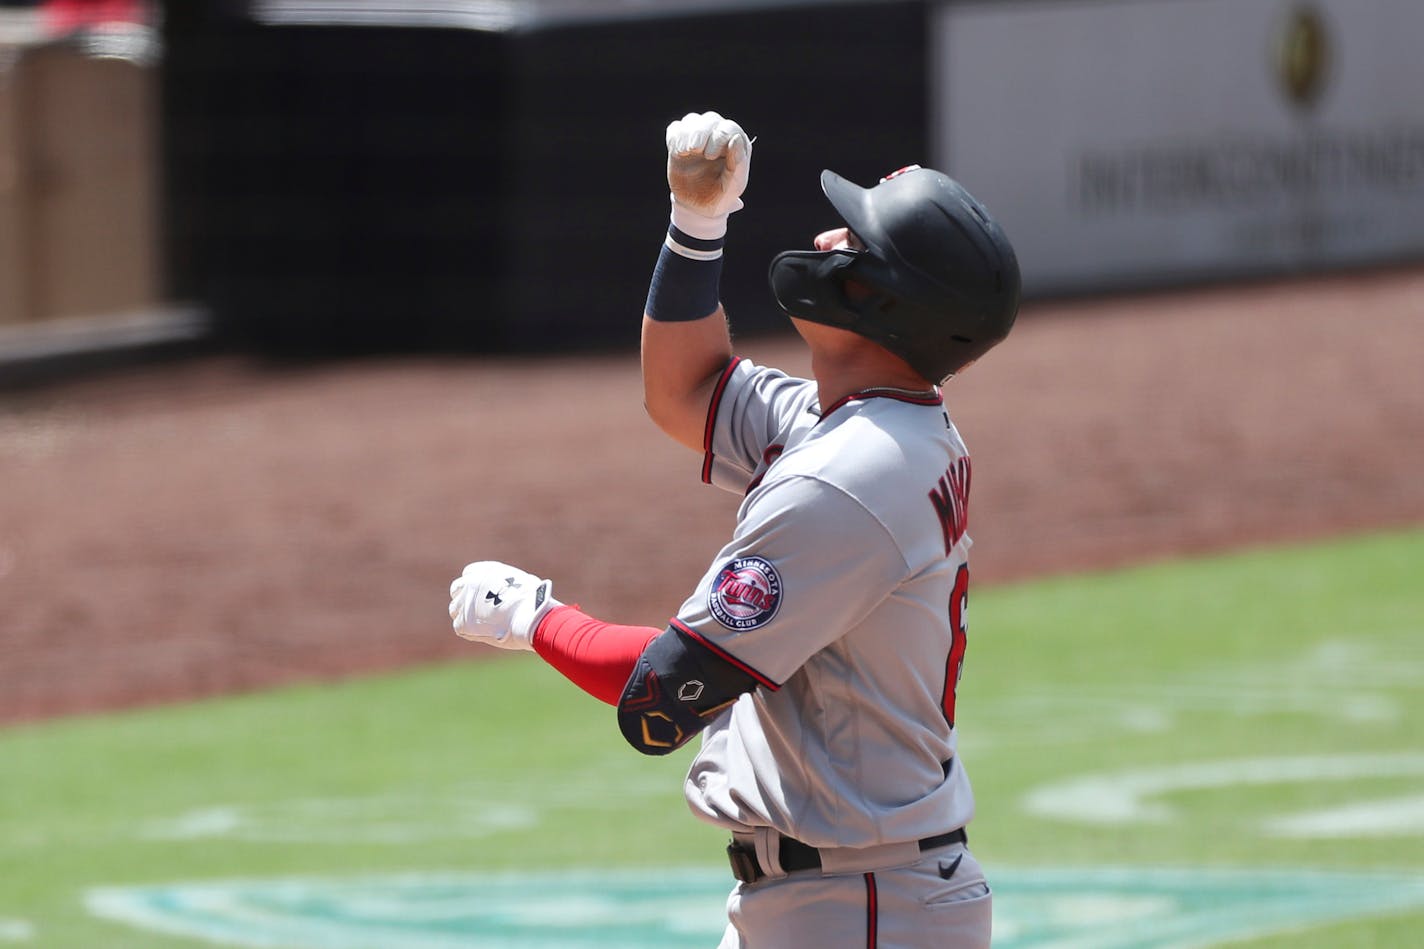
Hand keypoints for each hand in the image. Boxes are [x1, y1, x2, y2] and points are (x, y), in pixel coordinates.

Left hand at [448, 562, 560, 650]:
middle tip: (474, 608)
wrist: (531, 617)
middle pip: (457, 589)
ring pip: (455, 609)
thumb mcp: (520, 580)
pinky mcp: (462, 622)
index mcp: (484, 571)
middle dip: (464, 597)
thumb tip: (506, 590)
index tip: (480, 593)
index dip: (474, 584)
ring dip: (464, 614)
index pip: (469, 573)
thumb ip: (505, 583)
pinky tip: (482, 633)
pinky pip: (459, 626)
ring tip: (479, 623)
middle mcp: (470, 583)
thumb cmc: (533, 601)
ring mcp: (464, 603)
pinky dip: (469, 630)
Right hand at [666, 111, 751, 239]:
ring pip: (692, 120)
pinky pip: (675, 129)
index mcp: (736, 145)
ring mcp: (699, 138)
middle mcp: (717, 137)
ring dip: (687, 133)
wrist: (698, 208)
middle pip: (710, 120)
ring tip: (685, 152)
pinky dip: (675, 137)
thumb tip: (736, 138)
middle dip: (701, 131)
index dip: (719, 137)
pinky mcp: (681, 143)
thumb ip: (739, 163)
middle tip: (695, 149)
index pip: (729, 128)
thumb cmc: (720, 196)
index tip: (710, 156)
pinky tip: (678, 153)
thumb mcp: (734, 186)